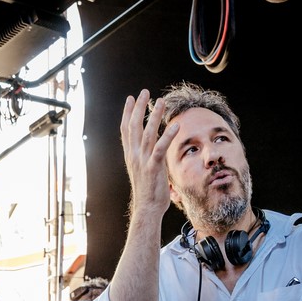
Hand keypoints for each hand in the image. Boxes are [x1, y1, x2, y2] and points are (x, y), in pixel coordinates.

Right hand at [120, 89, 179, 216]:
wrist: (147, 208)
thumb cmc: (148, 191)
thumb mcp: (144, 169)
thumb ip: (147, 156)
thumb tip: (154, 147)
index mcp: (130, 155)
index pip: (126, 129)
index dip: (127, 112)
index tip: (130, 99)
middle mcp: (134, 155)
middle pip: (134, 126)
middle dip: (138, 107)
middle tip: (144, 92)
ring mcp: (142, 161)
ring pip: (147, 133)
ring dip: (154, 115)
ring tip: (160, 101)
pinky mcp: (153, 167)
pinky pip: (160, 148)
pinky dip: (167, 136)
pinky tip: (175, 125)